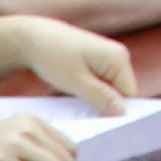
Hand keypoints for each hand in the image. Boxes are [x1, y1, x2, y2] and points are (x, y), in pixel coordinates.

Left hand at [5, 20, 138, 109]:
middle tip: (84, 115)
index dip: (116, 111)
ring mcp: (108, 58)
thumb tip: (122, 112)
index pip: (129, 96)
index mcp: (118, 58)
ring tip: (76, 101)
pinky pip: (101, 84)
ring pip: (109, 90)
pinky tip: (75, 94)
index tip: (98, 123)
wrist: (31, 37)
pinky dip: (90, 92)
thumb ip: (101, 97)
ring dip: (95, 100)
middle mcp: (118, 56)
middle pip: (121, 93)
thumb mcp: (76, 81)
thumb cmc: (52, 55)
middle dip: (105, 106)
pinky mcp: (97, 62)